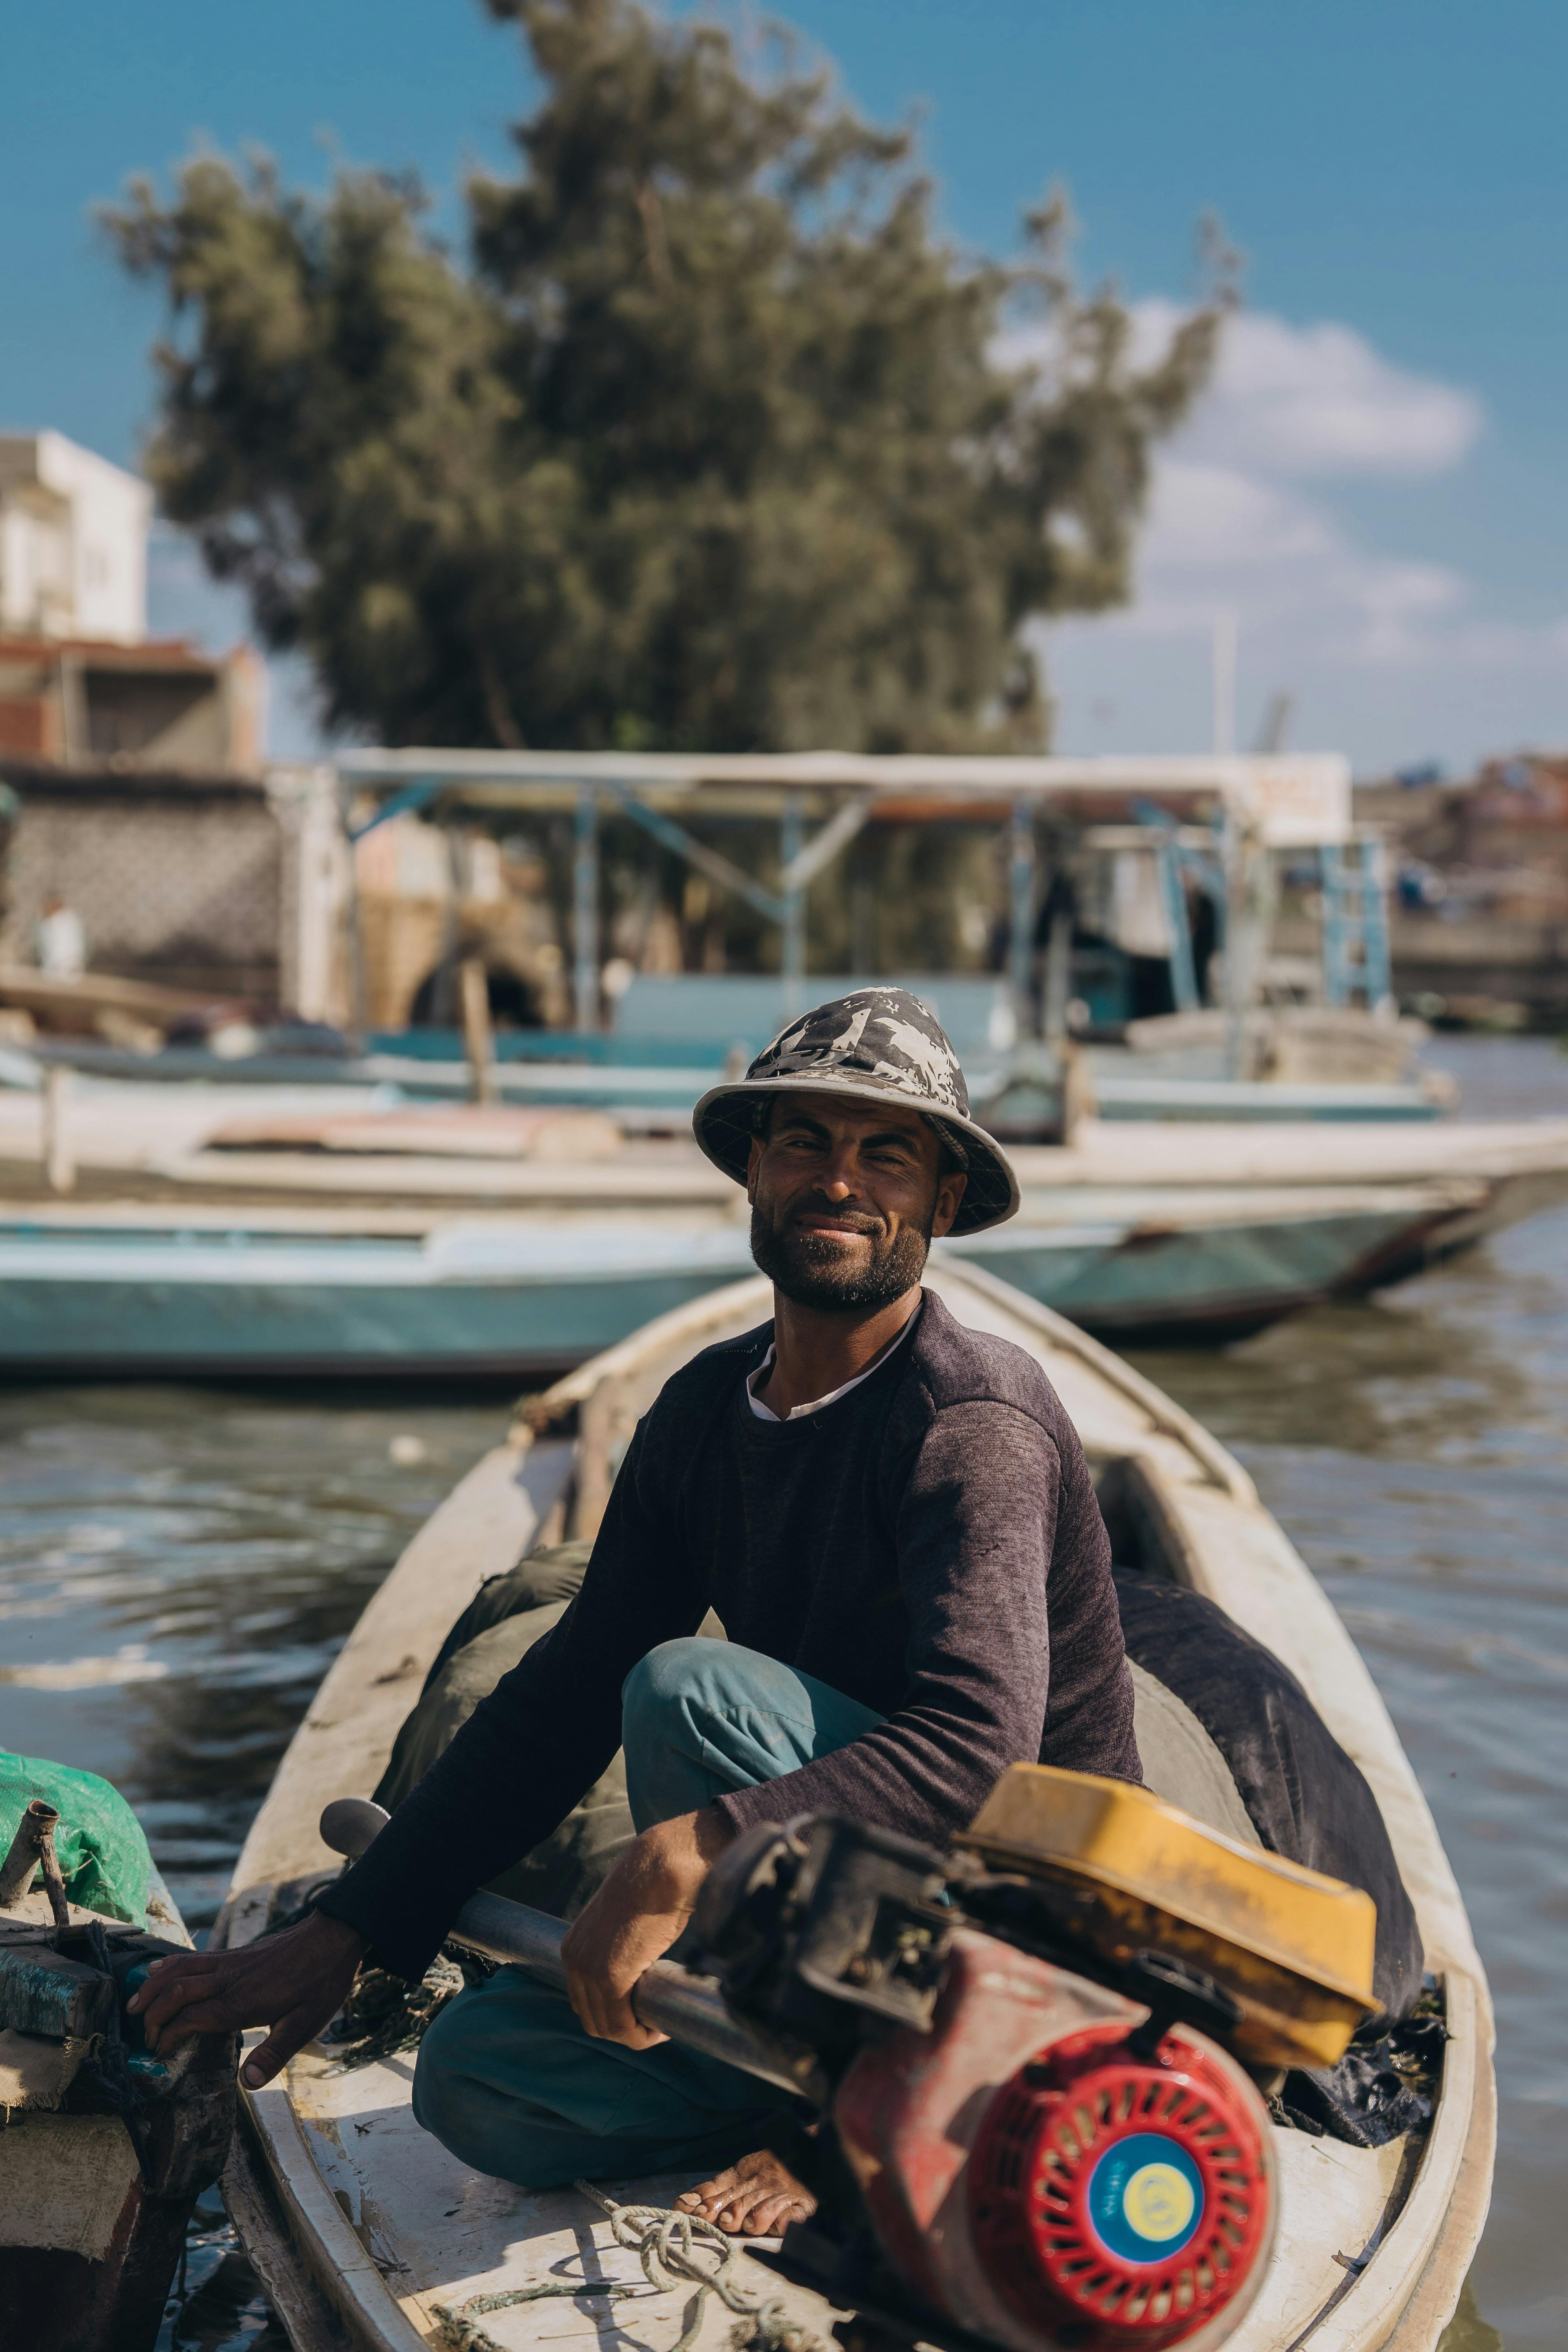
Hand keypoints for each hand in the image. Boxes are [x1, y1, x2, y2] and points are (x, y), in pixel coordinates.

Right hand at [127, 1909, 366, 2087]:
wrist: (335, 1936)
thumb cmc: (322, 1981)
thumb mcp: (306, 2023)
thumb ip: (274, 2053)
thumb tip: (247, 2084)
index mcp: (242, 2001)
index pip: (190, 2018)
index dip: (167, 2036)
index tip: (157, 2053)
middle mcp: (229, 1978)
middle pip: (176, 1991)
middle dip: (151, 2013)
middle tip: (139, 2036)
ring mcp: (230, 1962)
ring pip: (180, 1969)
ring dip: (153, 1986)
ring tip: (133, 2004)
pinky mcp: (235, 1953)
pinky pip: (194, 1957)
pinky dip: (170, 1965)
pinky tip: (158, 1970)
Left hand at [560, 1807, 729, 2049]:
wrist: (659, 1869)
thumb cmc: (650, 1889)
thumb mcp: (620, 1922)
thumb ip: (616, 1946)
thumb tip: (635, 1965)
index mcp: (573, 1948)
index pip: (584, 2001)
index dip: (612, 2017)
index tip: (640, 2016)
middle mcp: (574, 1962)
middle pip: (593, 2019)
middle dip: (623, 2030)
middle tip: (653, 2026)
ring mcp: (589, 1971)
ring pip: (608, 2028)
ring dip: (634, 2036)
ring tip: (659, 2029)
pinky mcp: (611, 1979)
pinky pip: (623, 2025)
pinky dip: (641, 2036)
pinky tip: (661, 2028)